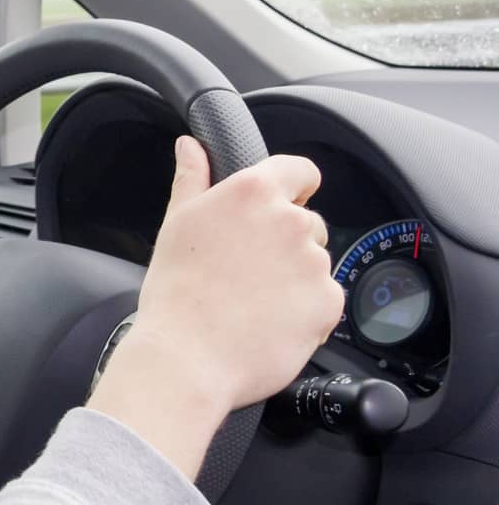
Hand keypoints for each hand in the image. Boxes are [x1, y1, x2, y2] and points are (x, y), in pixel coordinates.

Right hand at [88, 135, 343, 476]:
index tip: (280, 205)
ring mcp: (313, 262)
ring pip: (314, 262)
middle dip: (285, 242)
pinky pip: (324, 298)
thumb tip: (191, 147)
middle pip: (307, 222)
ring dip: (294, 277)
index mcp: (251, 193)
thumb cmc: (175, 293)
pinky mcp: (329, 301)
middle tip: (247, 270)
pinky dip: (305, 310)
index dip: (292, 188)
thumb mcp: (176, 225)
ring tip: (253, 301)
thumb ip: (192, 179)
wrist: (187, 358)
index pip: (300, 170)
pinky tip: (269, 321)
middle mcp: (290, 220)